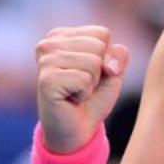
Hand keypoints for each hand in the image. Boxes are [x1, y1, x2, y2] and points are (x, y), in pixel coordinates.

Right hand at [36, 26, 129, 151]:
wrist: (77, 130)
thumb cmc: (93, 97)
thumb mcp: (112, 70)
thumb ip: (118, 54)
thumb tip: (108, 64)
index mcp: (61, 35)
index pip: (102, 33)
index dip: (105, 57)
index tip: (89, 73)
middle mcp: (48, 44)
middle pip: (98, 46)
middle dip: (99, 70)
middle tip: (82, 85)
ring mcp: (45, 61)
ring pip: (93, 62)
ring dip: (92, 83)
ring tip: (76, 91)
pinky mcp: (47, 80)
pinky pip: (85, 79)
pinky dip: (85, 93)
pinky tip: (71, 99)